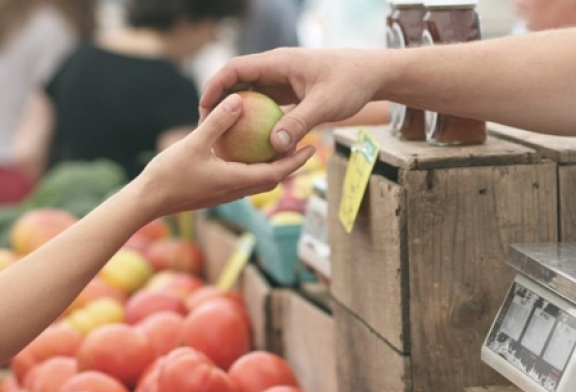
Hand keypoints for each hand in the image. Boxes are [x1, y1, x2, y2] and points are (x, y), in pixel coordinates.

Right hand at [134, 94, 314, 218]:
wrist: (147, 202)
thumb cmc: (169, 175)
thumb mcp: (194, 143)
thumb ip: (218, 122)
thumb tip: (239, 100)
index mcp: (236, 181)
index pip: (276, 173)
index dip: (296, 161)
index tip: (312, 148)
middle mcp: (235, 190)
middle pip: (272, 178)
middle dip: (290, 164)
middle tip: (305, 145)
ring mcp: (224, 193)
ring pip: (257, 180)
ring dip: (272, 166)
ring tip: (281, 146)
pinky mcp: (214, 192)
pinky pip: (241, 178)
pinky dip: (252, 166)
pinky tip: (246, 151)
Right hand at [199, 48, 384, 153]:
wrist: (372, 75)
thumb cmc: (351, 83)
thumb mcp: (325, 105)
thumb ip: (299, 123)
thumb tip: (275, 146)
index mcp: (278, 62)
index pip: (236, 69)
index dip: (215, 86)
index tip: (203, 108)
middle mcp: (276, 69)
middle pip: (237, 82)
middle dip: (219, 102)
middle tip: (206, 128)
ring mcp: (282, 80)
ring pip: (250, 94)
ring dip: (236, 112)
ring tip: (223, 137)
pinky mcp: (290, 92)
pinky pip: (266, 105)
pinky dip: (256, 120)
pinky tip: (250, 142)